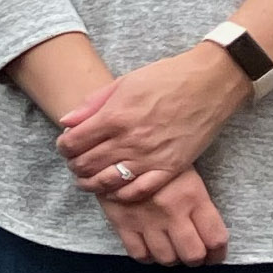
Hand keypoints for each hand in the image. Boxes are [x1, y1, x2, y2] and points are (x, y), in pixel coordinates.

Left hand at [56, 45, 247, 202]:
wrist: (209, 84)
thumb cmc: (166, 78)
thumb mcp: (124, 82)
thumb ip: (93, 103)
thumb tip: (67, 121)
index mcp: (115, 116)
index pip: (75, 142)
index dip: (64, 146)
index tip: (64, 145)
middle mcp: (130, 140)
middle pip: (88, 164)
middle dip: (74, 165)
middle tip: (73, 163)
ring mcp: (150, 157)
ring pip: (109, 181)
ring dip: (91, 184)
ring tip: (86, 181)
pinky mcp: (170, 168)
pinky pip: (139, 190)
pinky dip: (121, 194)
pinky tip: (113, 190)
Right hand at [96, 167, 229, 265]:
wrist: (116, 145)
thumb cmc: (158, 156)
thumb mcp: (187, 171)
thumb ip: (200, 202)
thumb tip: (210, 233)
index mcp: (192, 196)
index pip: (215, 238)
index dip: (218, 252)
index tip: (216, 253)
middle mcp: (172, 212)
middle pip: (193, 255)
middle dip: (196, 258)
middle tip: (193, 251)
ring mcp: (146, 219)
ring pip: (167, 258)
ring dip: (172, 257)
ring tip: (172, 248)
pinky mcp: (123, 222)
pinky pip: (139, 254)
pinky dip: (148, 256)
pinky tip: (150, 246)